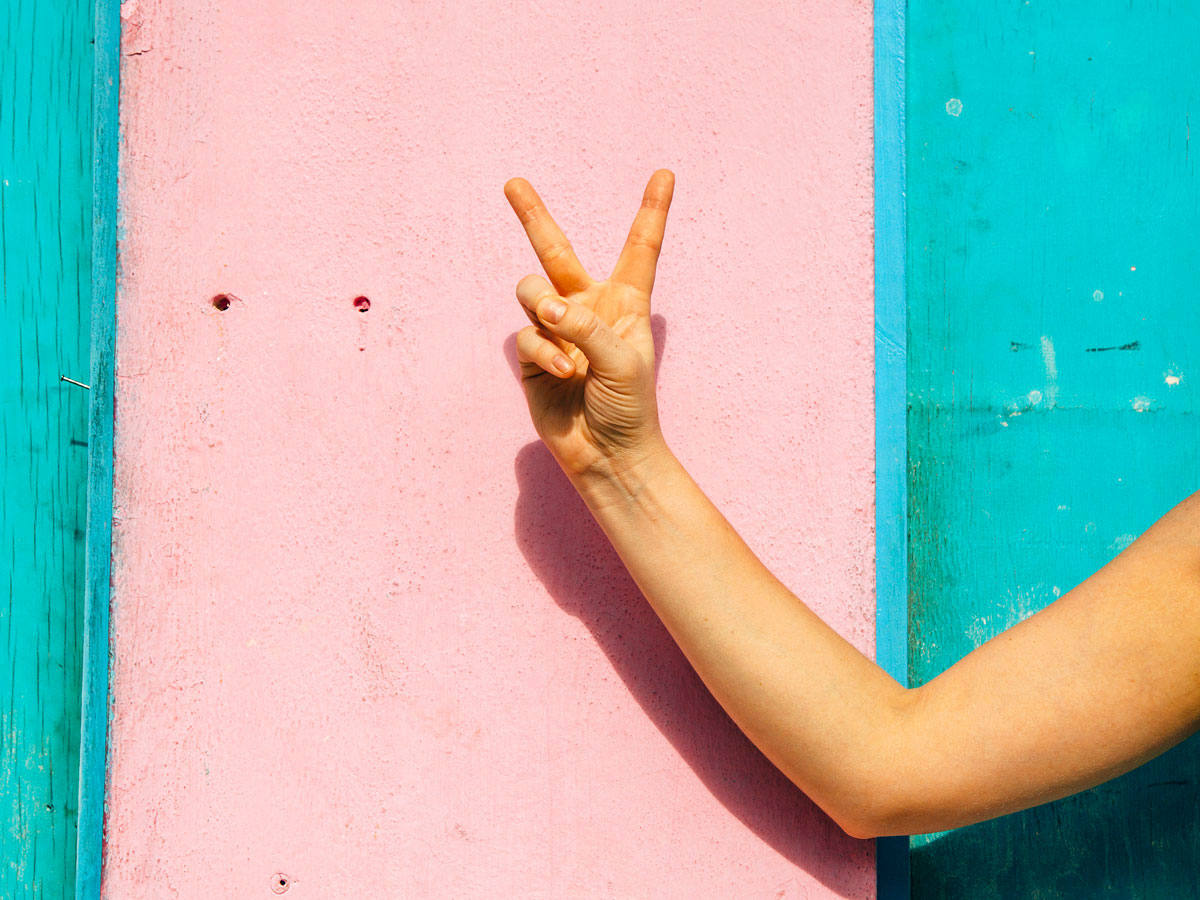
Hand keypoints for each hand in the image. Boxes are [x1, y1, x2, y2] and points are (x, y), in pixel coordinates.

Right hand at [504, 169, 674, 482]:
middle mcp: (589, 308)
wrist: (608, 454)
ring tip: (562, 340)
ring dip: (543, 307)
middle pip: (556, 251)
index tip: (665, 175)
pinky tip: (561, 373)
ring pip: (531, 290)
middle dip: (533, 217)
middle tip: (513, 184)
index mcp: (627, 302)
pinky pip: (526, 334)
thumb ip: (586, 325)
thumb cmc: (630, 408)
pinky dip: (542, 350)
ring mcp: (557, 330)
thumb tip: (543, 303)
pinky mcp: (532, 356)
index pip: (641, 248)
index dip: (652, 211)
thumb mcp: (622, 360)